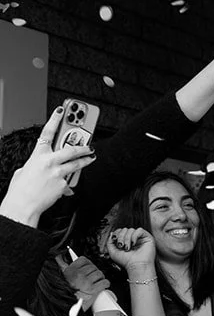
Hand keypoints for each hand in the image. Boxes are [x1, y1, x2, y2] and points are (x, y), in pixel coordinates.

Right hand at [0, 107, 95, 225]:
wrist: (22, 206)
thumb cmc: (21, 190)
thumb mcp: (24, 171)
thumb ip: (36, 164)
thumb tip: (42, 165)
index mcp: (38, 155)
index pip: (48, 132)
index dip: (55, 119)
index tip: (62, 109)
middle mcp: (49, 162)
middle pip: (71, 148)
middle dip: (82, 145)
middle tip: (90, 143)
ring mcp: (58, 173)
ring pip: (77, 163)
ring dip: (86, 160)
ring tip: (92, 157)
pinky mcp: (64, 185)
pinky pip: (70, 182)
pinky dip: (70, 183)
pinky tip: (69, 186)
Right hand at [60, 253, 110, 304]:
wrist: (68, 307)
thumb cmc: (66, 293)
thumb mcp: (62, 277)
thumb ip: (61, 266)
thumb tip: (58, 257)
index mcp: (70, 271)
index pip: (83, 260)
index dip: (88, 264)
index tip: (89, 267)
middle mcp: (78, 275)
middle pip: (93, 267)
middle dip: (95, 272)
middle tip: (94, 277)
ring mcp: (86, 282)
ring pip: (99, 274)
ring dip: (101, 277)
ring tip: (98, 281)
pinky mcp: (93, 289)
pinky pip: (104, 282)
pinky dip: (105, 283)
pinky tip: (104, 285)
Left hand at [107, 226, 155, 273]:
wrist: (136, 266)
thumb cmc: (126, 262)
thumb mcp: (113, 252)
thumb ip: (110, 243)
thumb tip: (112, 233)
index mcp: (126, 241)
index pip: (120, 231)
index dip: (117, 234)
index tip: (115, 241)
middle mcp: (133, 239)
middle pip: (125, 229)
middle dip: (121, 237)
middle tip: (122, 246)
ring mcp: (140, 238)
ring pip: (131, 230)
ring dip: (127, 238)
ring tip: (128, 248)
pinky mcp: (147, 237)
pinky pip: (139, 230)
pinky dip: (134, 236)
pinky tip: (134, 244)